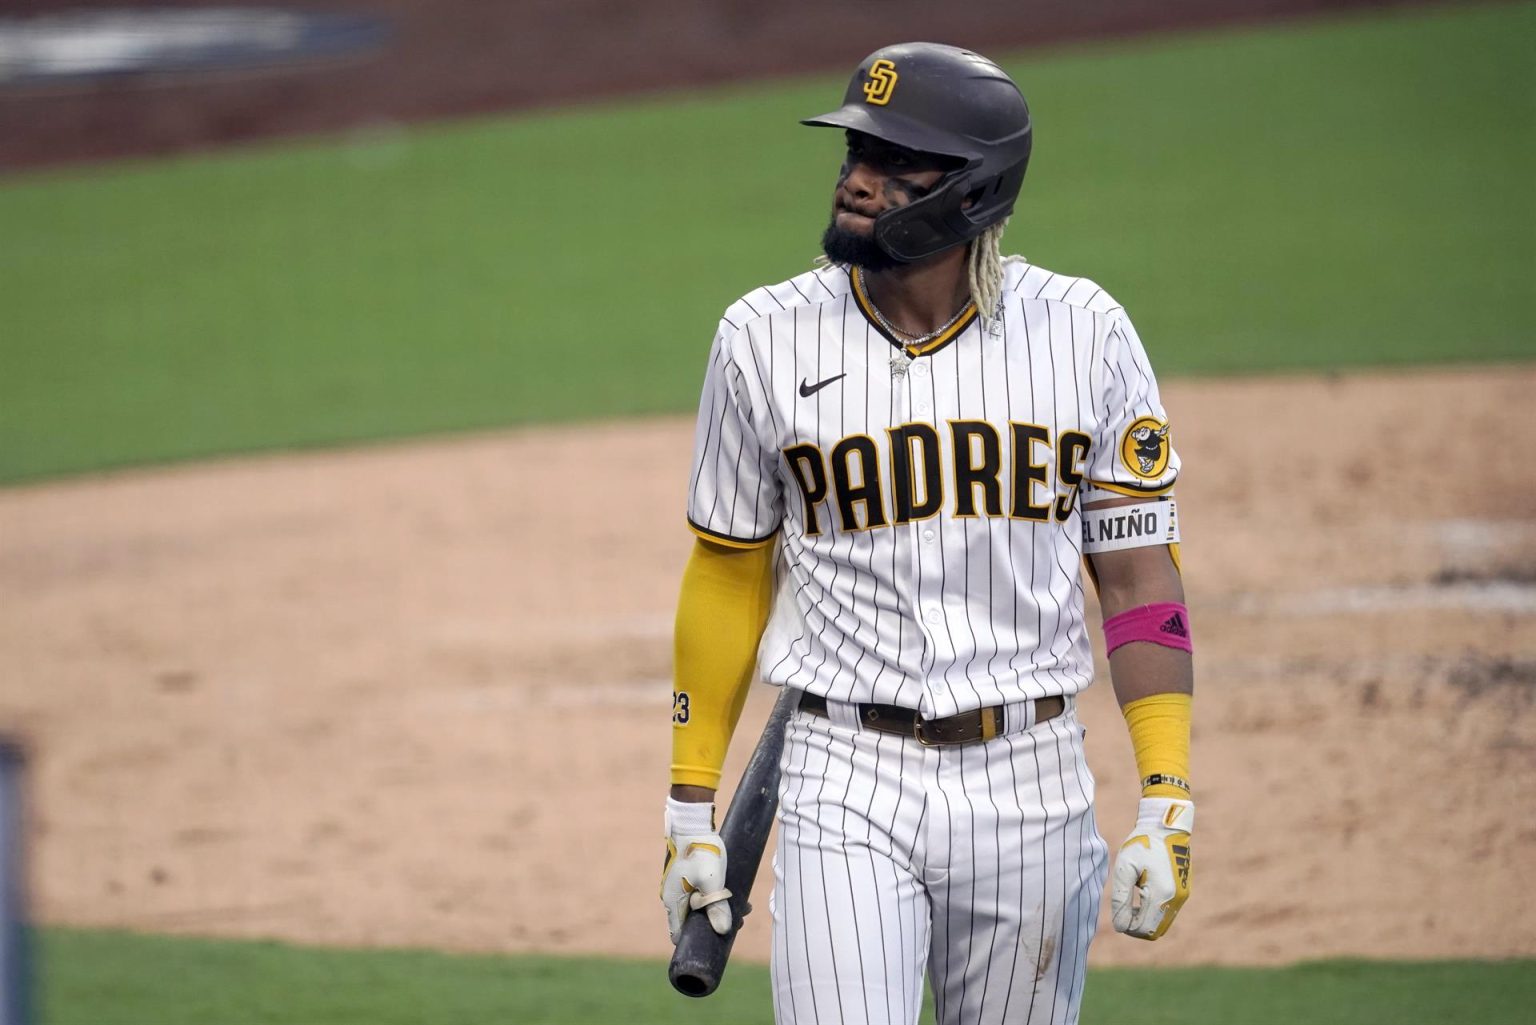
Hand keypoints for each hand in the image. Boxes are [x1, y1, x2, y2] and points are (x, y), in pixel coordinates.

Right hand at [660, 798, 732, 944]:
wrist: (691, 821)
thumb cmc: (699, 850)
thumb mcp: (711, 880)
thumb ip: (716, 906)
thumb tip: (724, 930)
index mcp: (672, 901)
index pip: (678, 933)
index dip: (694, 941)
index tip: (715, 943)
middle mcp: (671, 896)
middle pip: (691, 920)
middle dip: (714, 923)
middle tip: (738, 921)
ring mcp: (677, 885)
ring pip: (698, 906)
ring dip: (718, 909)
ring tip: (743, 906)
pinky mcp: (685, 875)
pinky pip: (699, 893)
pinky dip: (714, 896)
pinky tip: (733, 893)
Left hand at [1110, 796, 1192, 939]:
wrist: (1165, 827)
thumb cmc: (1141, 845)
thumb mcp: (1124, 869)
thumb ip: (1121, 899)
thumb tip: (1119, 926)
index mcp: (1161, 893)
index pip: (1144, 928)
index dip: (1127, 926)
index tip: (1117, 912)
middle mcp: (1176, 900)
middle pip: (1155, 932)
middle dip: (1136, 927)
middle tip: (1122, 910)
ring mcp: (1182, 897)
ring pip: (1162, 925)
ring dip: (1145, 921)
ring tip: (1130, 904)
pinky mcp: (1183, 893)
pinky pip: (1168, 914)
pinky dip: (1153, 914)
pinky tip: (1141, 898)